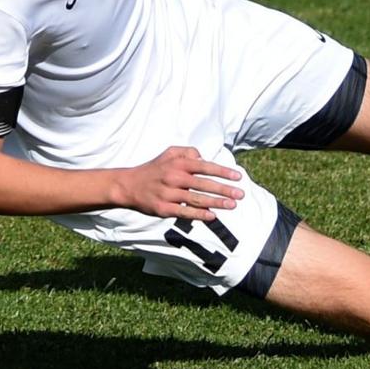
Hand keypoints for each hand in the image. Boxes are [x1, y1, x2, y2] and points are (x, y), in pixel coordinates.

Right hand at [113, 145, 244, 220]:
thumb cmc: (154, 169)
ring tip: (232, 205)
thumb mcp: (169, 153)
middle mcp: (175, 177)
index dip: (223, 172)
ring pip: (197, 199)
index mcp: (178, 164)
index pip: (206, 167)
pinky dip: (199, 214)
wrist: (128, 185)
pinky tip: (212, 216)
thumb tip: (204, 157)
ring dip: (217, 203)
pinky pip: (185, 212)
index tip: (238, 177)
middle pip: (205, 184)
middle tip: (241, 194)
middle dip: (225, 190)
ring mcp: (169, 194)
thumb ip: (188, 152)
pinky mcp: (163, 208)